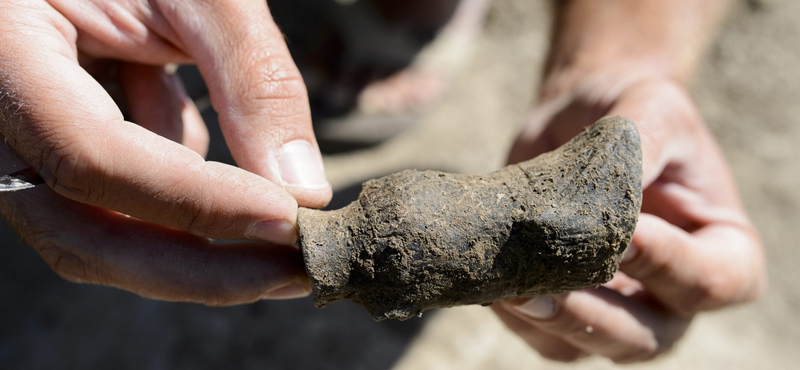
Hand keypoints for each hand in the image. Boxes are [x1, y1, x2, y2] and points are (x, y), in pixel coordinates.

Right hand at [0, 0, 331, 303]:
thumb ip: (250, 77)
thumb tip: (304, 189)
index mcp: (5, 53)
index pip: (92, 156)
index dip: (194, 201)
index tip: (288, 218)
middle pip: (84, 233)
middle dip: (201, 268)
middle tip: (296, 272)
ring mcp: (17, 149)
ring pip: (97, 237)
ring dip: (196, 246)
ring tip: (276, 212)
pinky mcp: (54, 162)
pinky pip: (111, 209)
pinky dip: (175, 199)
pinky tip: (192, 136)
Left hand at [493, 75, 765, 362]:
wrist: (577, 119)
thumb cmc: (629, 110)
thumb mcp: (652, 107)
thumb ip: (645, 146)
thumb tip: (616, 208)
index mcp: (721, 250)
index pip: (712, 281)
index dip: (671, 266)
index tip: (627, 233)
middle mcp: (673, 295)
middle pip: (649, 336)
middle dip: (597, 316)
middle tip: (551, 289)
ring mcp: (620, 310)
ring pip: (593, 345)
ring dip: (552, 323)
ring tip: (513, 292)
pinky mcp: (568, 313)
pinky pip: (548, 338)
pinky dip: (521, 321)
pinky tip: (499, 288)